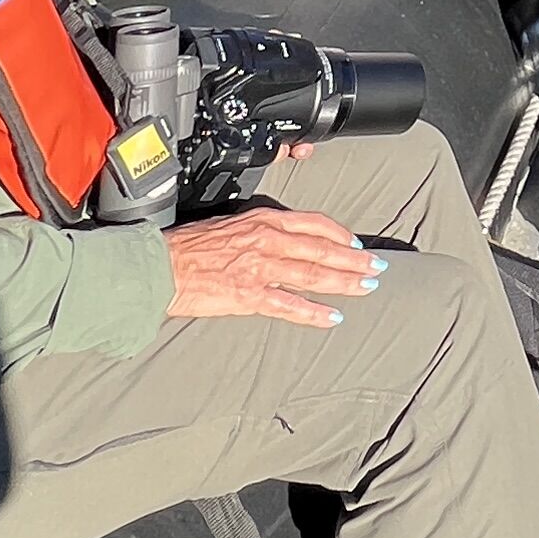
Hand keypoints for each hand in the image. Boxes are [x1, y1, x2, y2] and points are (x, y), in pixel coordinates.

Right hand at [163, 204, 383, 327]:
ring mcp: (260, 269)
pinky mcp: (249, 296)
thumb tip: (286, 238)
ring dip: (344, 282)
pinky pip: (289, 306)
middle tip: (377, 267)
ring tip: (366, 287)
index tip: (355, 243)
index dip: (340, 235)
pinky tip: (332, 317)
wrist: (161, 266)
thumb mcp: (231, 225)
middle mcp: (267, 241)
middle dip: (354, 260)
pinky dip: (314, 313)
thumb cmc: (190, 246)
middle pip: (322, 250)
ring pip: (313, 275)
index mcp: (263, 220)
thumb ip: (261, 230)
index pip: (314, 224)